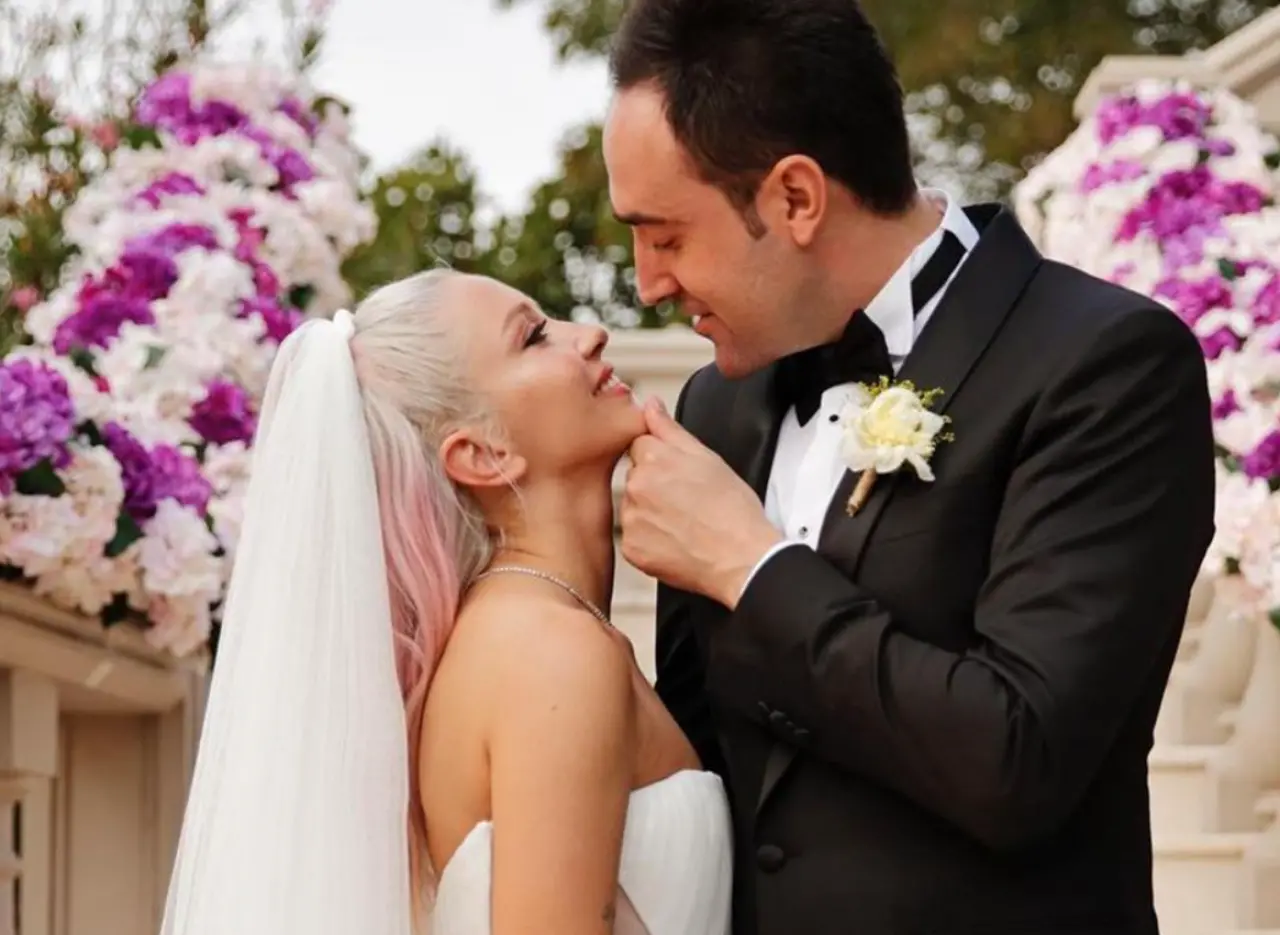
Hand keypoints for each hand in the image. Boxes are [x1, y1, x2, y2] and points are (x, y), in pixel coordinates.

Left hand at [620, 397, 781, 607]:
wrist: (741, 558)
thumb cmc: (732, 510)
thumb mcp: (707, 457)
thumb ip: (670, 428)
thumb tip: (651, 405)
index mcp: (654, 458)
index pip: (640, 445)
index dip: (662, 459)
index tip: (679, 475)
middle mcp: (637, 486)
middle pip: (635, 475)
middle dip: (654, 484)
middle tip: (686, 501)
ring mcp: (632, 519)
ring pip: (633, 506)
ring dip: (650, 511)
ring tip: (683, 522)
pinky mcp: (632, 548)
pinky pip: (634, 536)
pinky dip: (649, 539)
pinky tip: (675, 540)